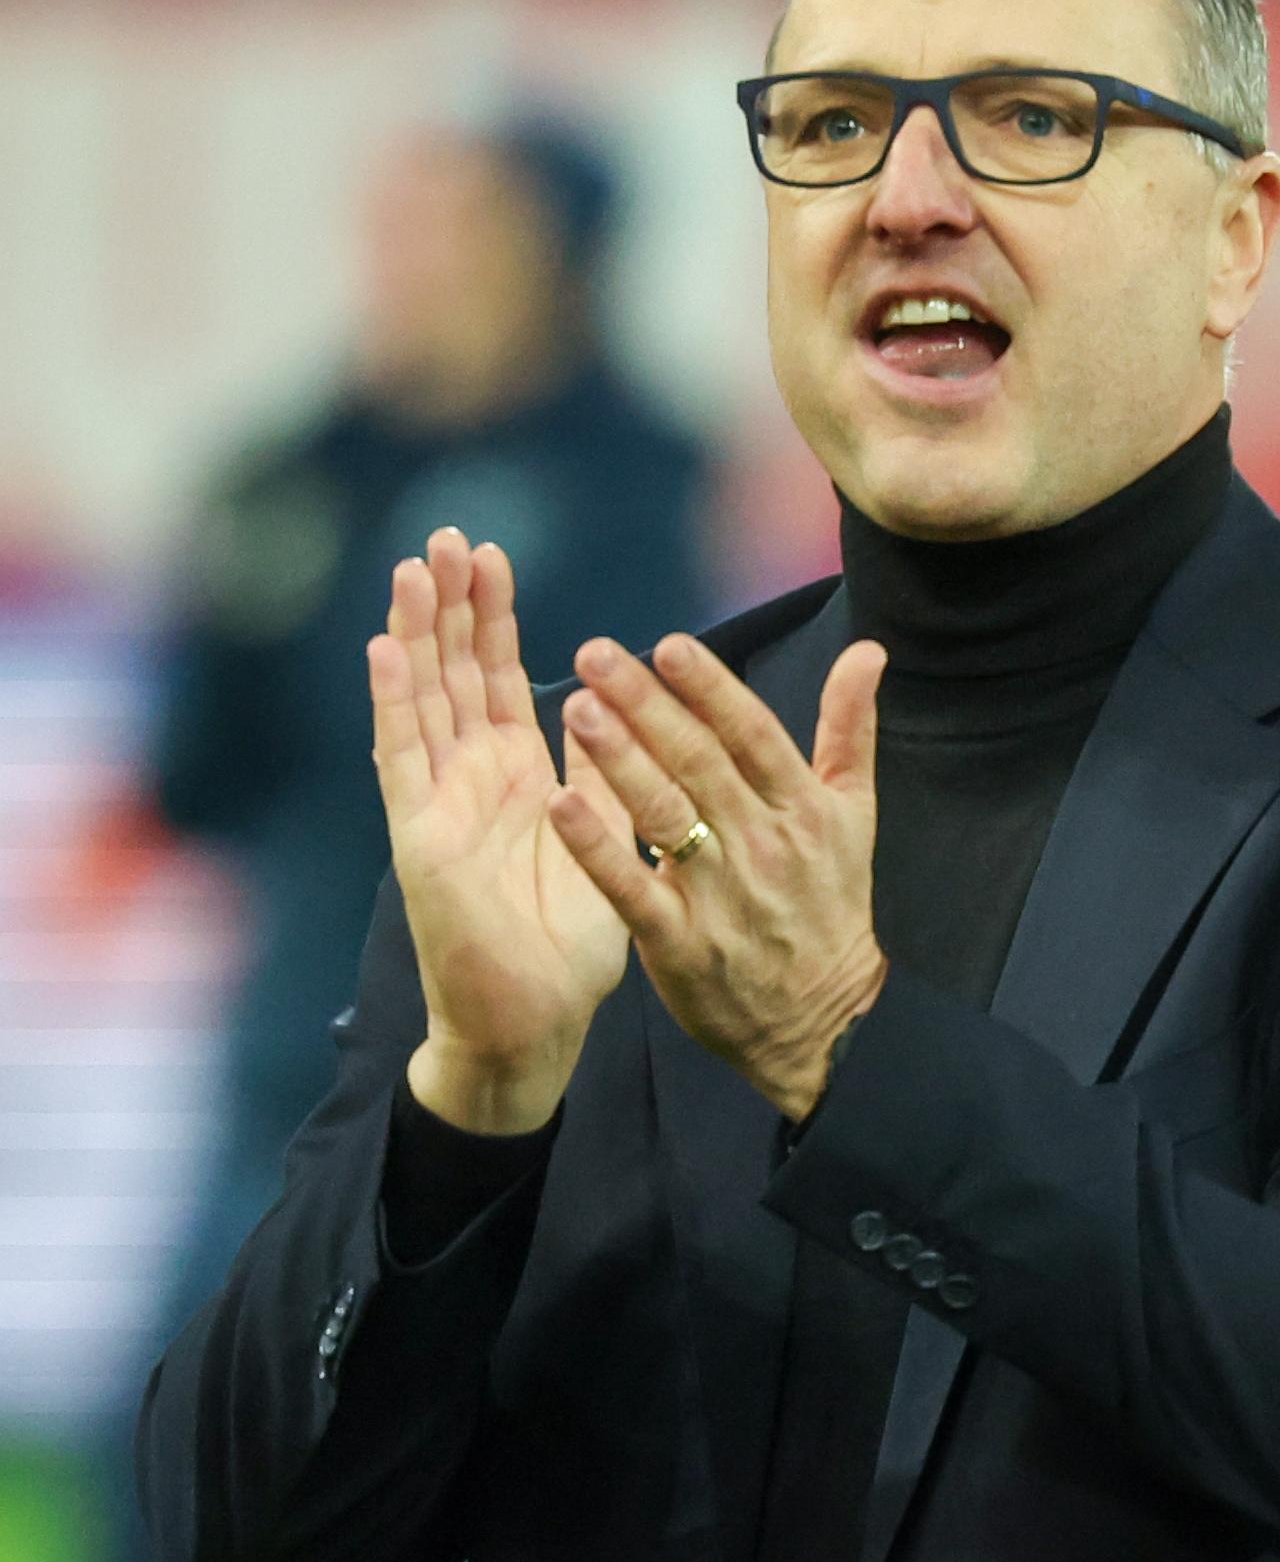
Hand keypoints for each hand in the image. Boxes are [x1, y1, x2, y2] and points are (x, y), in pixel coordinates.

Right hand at [368, 528, 629, 1132]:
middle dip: (450, 605)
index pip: (497, 678)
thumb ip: (603, 772)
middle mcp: (470, 781)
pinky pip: (402, 760)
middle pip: (453, 674)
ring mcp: (438, 805)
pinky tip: (385, 650)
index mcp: (518, 776)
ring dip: (416, 635)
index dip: (492, 617)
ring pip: (421, 701)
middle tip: (447, 536)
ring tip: (413, 567)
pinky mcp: (419, 838)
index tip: (491, 552)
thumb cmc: (569, 947)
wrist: (534, 1025)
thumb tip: (612, 705)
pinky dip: (393, 704)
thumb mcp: (605, 838)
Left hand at [545, 630, 887, 1119]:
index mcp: (801, 807)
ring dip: (619, 759)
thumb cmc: (829, 906)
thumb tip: (868, 650)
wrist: (822, 1020)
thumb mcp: (854, 816)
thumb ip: (850, 730)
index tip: (669, 645)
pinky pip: (631, 888)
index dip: (711, 689)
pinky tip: (562, 804)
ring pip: (664, 814)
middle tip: (596, 654)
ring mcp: (718, 894)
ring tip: (578, 707)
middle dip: (646, 705)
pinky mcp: (678, 942)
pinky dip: (596, 848)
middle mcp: (761, 843)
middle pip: (699, 762)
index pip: (752, 735)